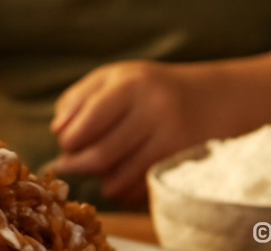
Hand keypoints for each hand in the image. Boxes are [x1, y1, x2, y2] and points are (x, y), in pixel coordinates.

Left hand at [49, 61, 218, 203]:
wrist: (213, 100)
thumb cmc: (148, 87)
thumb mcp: (113, 78)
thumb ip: (78, 99)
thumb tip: (58, 131)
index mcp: (132, 85)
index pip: (88, 122)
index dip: (69, 139)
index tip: (65, 143)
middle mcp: (156, 112)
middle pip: (101, 155)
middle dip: (76, 165)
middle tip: (68, 165)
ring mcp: (173, 142)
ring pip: (120, 179)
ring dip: (100, 180)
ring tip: (97, 169)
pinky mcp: (183, 167)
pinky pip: (140, 191)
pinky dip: (123, 190)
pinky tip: (120, 176)